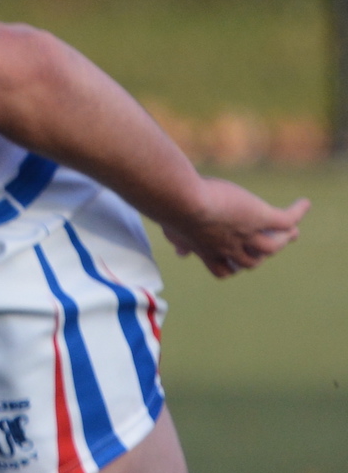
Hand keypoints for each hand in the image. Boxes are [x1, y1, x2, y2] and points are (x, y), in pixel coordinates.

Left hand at [158, 178, 307, 277]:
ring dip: (283, 238)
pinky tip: (302, 204)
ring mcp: (247, 235)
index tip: (232, 260)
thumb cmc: (170, 213)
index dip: (231, 266)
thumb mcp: (172, 230)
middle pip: (253, 261)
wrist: (182, 202)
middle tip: (269, 244)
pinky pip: (286, 220)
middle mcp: (230, 248)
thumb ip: (179, 242)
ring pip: (274, 245)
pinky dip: (297, 213)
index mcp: (207, 252)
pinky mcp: (261, 218)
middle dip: (261, 254)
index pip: (224, 270)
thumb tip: (181, 254)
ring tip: (290, 230)